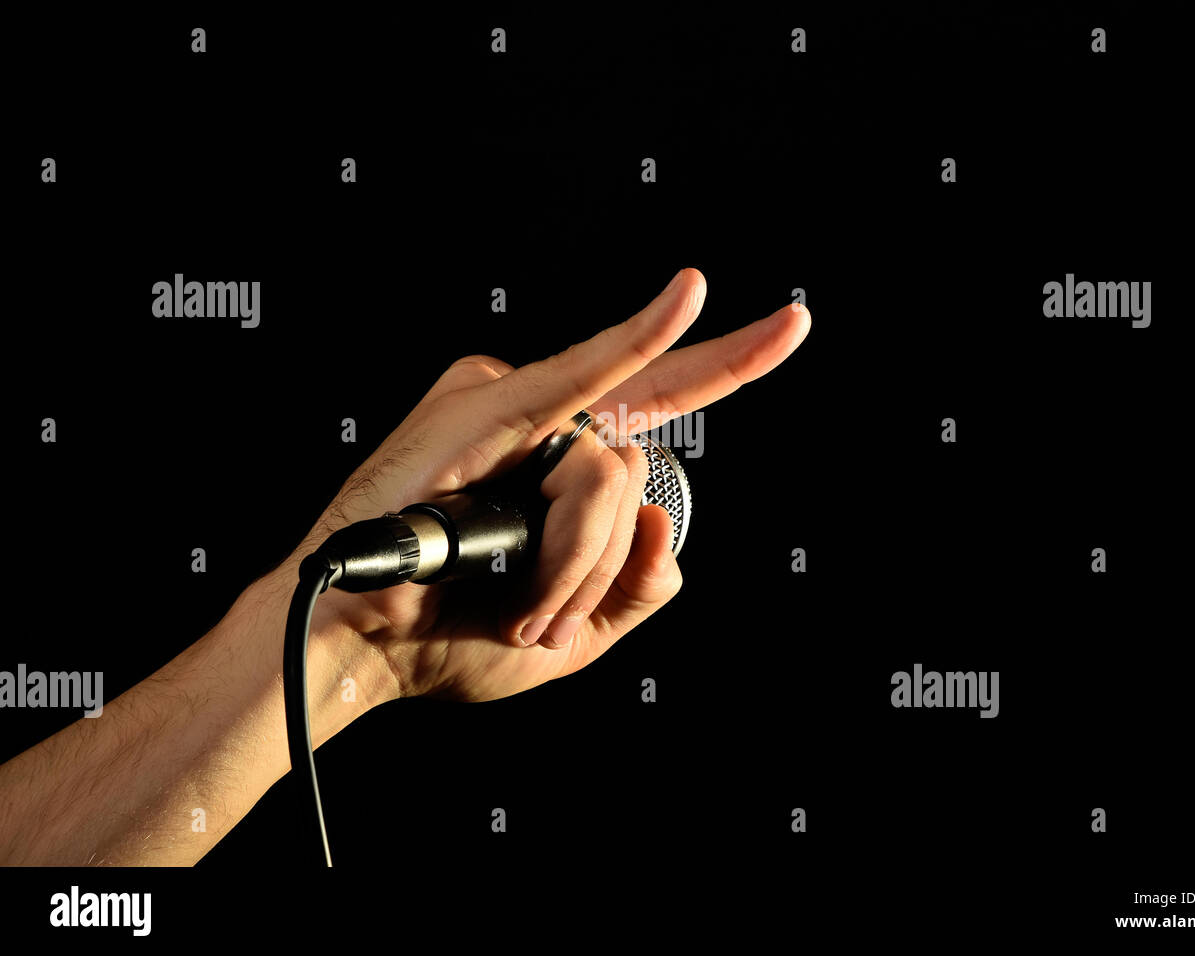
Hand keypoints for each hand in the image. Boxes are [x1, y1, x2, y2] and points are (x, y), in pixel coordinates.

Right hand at [288, 269, 809, 702]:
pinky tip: (692, 293)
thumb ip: (639, 585)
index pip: (663, 400)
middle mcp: (550, 421)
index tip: (794, 323)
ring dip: (570, 564)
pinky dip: (638, 339)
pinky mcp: (491, 397)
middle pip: (633, 473)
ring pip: (609, 470)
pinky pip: (585, 377)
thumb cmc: (450, 635)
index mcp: (565, 463)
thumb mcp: (576, 634)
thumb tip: (669, 520)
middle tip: (536, 618)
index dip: (731, 360)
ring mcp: (521, 401)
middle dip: (592, 564)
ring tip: (510, 605)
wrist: (364, 649)